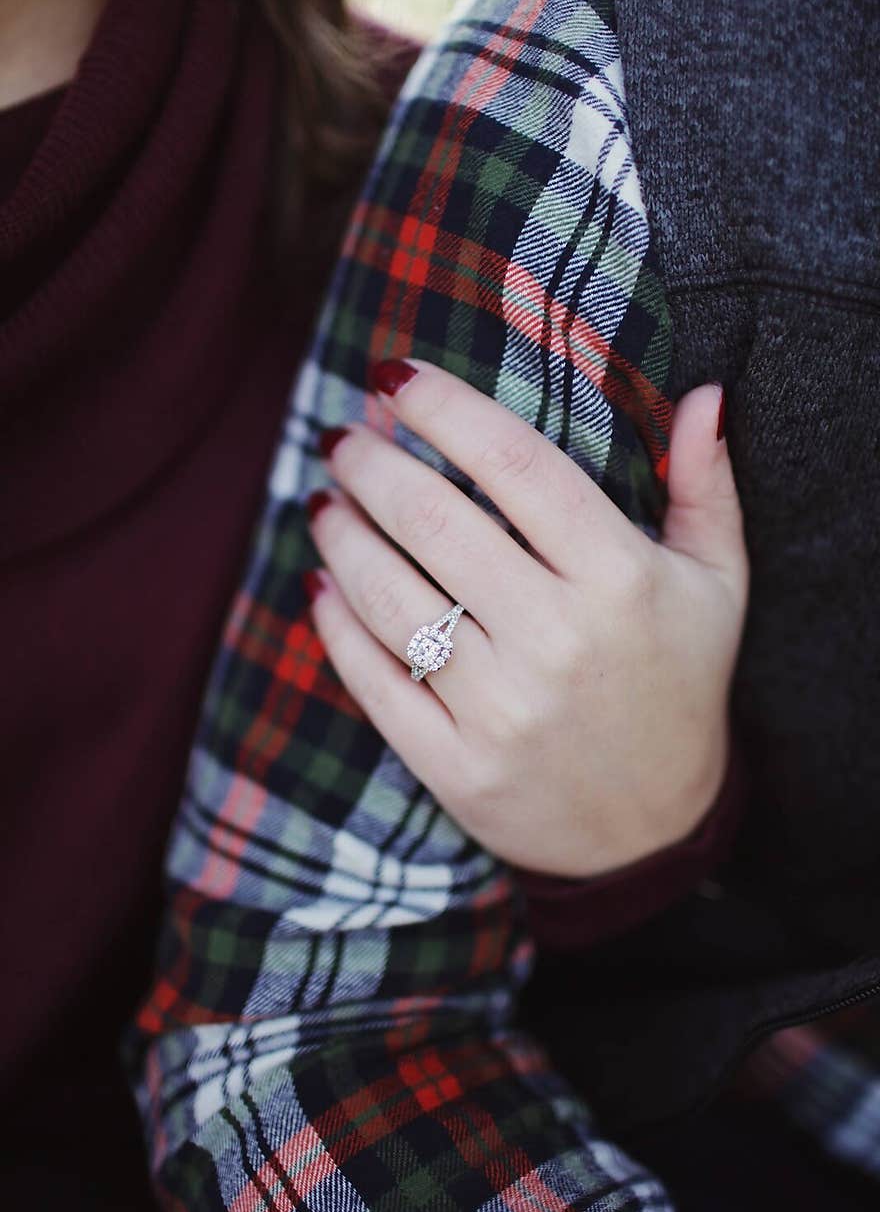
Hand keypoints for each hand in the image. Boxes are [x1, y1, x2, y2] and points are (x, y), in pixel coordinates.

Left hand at [306, 360, 747, 877]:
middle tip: (342, 438)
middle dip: (371, 462)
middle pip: (434, 520)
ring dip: (342, 533)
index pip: (513, 463)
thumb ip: (707, 488)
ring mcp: (500, 709)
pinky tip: (322, 581)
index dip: (442, 407)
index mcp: (619, 579)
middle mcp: (555, 639)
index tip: (395, 378)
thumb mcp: (718, 587)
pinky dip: (334, 623)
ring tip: (325, 501)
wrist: (652, 833)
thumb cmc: (679, 686)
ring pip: (389, 595)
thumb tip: (704, 395)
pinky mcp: (454, 766)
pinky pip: (373, 678)